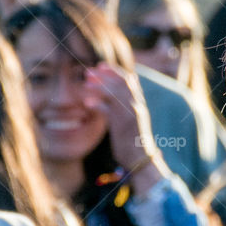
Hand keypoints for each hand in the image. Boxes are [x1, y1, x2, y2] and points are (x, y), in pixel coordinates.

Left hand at [83, 63, 168, 195]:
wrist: (140, 160)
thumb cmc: (131, 142)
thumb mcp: (128, 120)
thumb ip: (121, 107)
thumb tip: (108, 97)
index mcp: (139, 103)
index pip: (129, 80)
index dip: (114, 71)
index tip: (101, 65)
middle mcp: (137, 106)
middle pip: (121, 84)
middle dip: (104, 76)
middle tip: (88, 72)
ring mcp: (130, 115)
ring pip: (115, 94)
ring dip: (99, 87)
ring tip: (85, 84)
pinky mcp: (123, 126)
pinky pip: (109, 111)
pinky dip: (98, 105)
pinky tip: (87, 103)